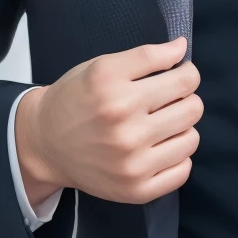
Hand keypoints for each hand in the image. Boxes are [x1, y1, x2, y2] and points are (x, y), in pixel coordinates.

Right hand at [14, 39, 201, 206]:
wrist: (44, 144)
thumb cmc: (76, 100)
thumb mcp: (102, 66)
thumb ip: (146, 55)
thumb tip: (183, 47)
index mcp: (114, 91)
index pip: (184, 78)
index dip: (187, 73)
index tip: (178, 75)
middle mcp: (123, 127)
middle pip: (193, 107)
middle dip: (186, 99)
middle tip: (168, 101)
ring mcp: (131, 163)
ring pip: (192, 138)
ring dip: (182, 128)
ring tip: (161, 124)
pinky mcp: (136, 190)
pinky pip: (183, 170)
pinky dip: (176, 157)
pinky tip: (158, 149)